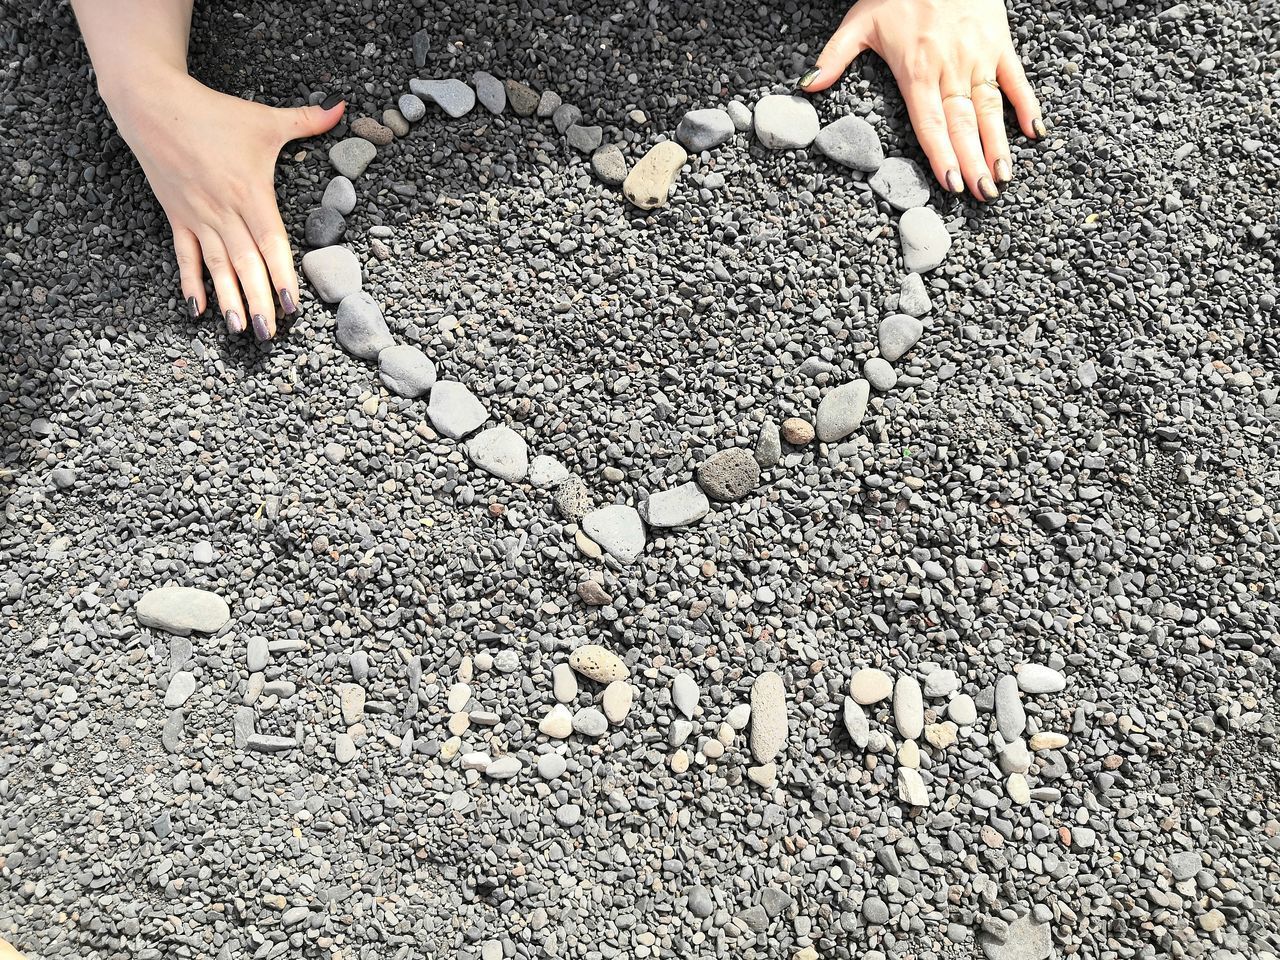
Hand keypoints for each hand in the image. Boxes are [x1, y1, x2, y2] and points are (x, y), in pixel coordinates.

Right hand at [105, 70, 343, 337]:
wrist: (151, 105)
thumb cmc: (213, 114)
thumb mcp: (265, 118)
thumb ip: (307, 120)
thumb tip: (342, 107)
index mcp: (251, 193)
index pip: (271, 243)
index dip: (281, 275)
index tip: (292, 306)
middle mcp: (224, 211)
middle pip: (245, 264)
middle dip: (258, 300)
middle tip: (267, 334)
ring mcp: (198, 217)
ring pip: (216, 266)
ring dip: (228, 300)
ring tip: (237, 330)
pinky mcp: (177, 217)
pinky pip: (184, 256)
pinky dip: (190, 283)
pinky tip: (197, 310)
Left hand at [800, 0, 1044, 200]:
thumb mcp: (859, 21)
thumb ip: (834, 57)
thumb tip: (807, 88)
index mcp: (916, 70)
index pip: (930, 122)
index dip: (942, 155)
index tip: (951, 184)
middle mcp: (950, 68)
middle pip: (963, 123)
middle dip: (973, 161)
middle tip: (982, 195)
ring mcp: (978, 56)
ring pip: (991, 108)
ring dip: (999, 144)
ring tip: (1002, 177)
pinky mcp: (1000, 42)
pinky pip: (1016, 79)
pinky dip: (1027, 105)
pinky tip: (1035, 133)